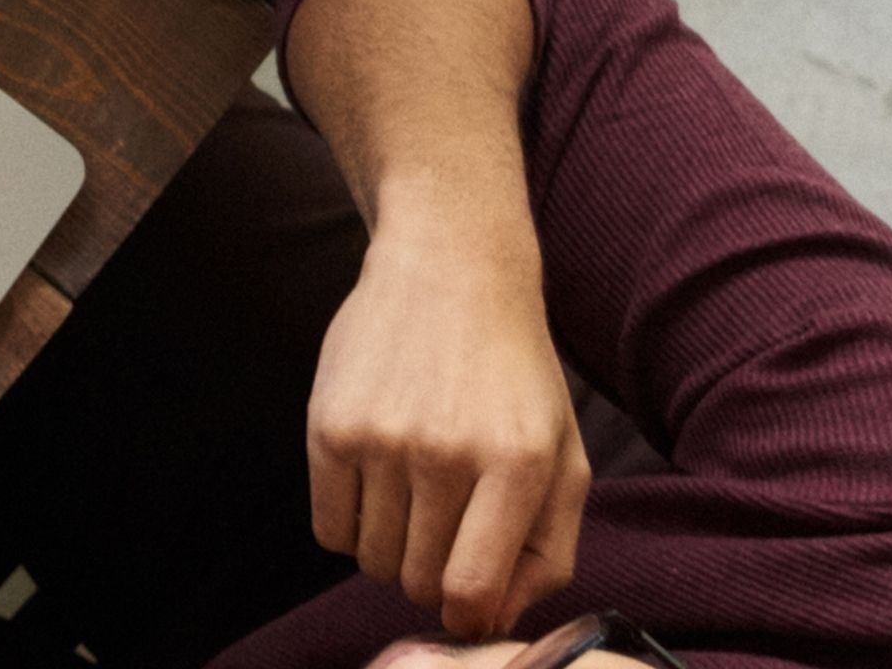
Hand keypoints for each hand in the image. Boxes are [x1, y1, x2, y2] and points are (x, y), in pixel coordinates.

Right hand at [304, 206, 593, 638]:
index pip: (472, 589)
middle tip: (442, 532)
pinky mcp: (328, 425)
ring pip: (372, 559)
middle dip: (430, 575)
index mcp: (519, 465)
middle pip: (417, 580)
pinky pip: (327, 529)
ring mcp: (382, 438)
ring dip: (390, 549)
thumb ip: (547, 550)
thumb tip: (491, 621)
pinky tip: (375, 486)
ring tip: (411, 499)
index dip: (467, 615)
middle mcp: (448, 453)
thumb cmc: (515, 377)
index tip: (466, 604)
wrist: (449, 270)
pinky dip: (351, 526)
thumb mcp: (564, 458)